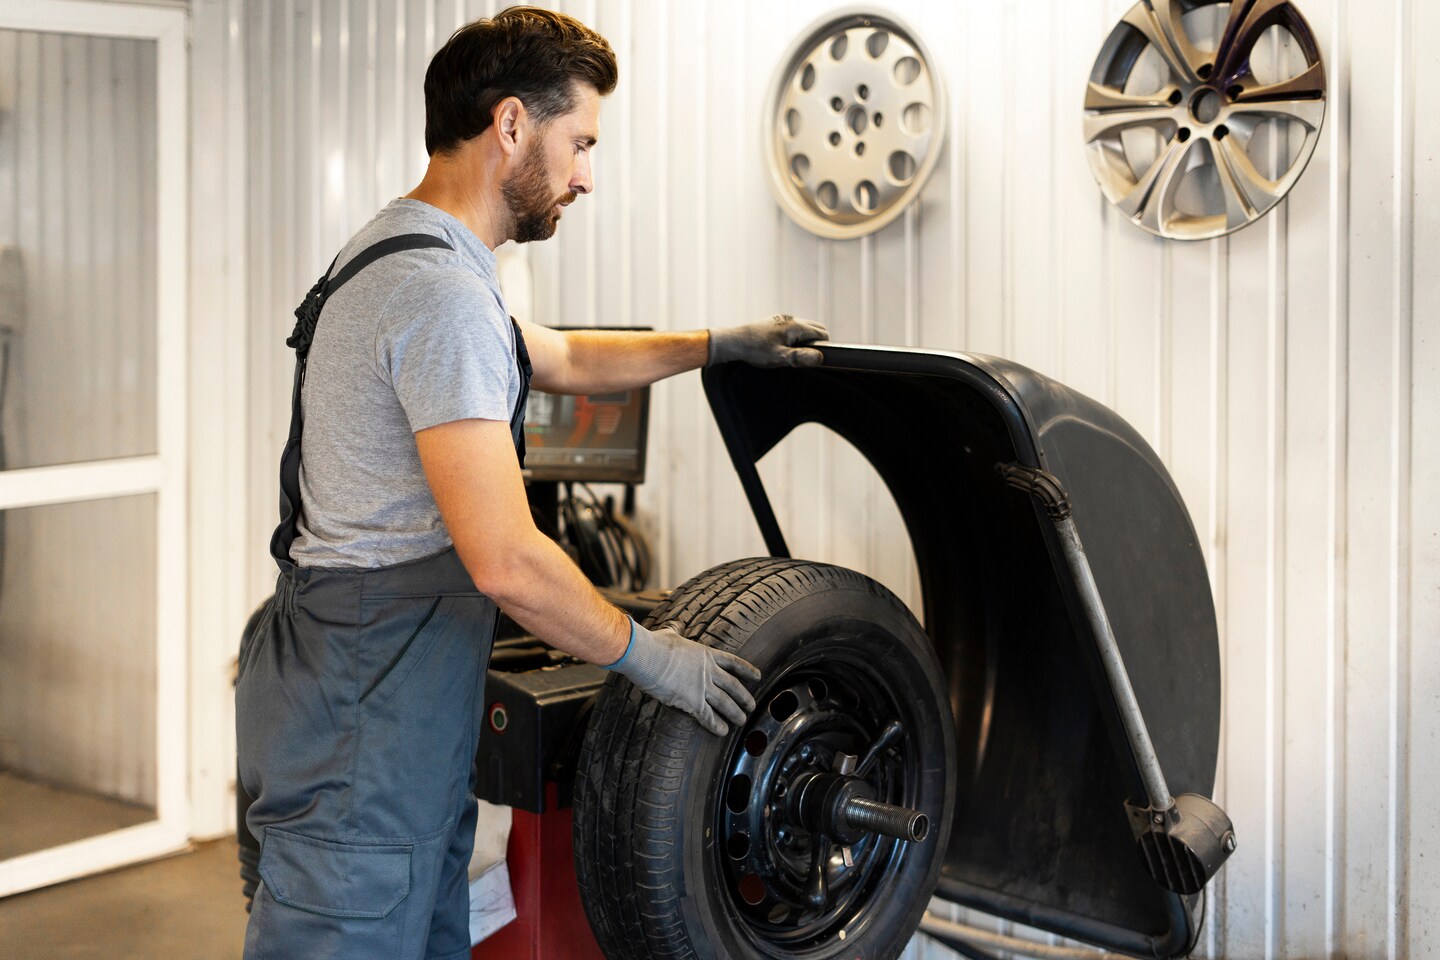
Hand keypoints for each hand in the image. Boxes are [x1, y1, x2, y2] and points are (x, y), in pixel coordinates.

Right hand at [605, 620, 760, 734]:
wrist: (647, 656)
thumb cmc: (656, 644)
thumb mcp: (670, 633)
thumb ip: (677, 630)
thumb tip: (677, 624)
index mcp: (706, 654)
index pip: (733, 663)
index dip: (747, 670)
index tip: (758, 676)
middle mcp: (708, 671)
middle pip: (733, 686)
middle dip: (744, 697)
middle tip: (752, 706)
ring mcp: (702, 687)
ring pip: (725, 703)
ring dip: (735, 713)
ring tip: (742, 721)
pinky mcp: (691, 702)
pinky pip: (708, 717)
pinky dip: (716, 725)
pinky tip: (723, 732)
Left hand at [707, 315, 828, 367]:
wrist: (733, 342)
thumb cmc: (755, 349)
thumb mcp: (779, 357)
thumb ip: (800, 357)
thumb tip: (819, 357)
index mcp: (795, 326)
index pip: (822, 333)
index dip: (824, 347)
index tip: (817, 359)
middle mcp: (790, 319)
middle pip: (815, 328)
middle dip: (816, 343)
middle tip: (806, 358)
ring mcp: (782, 319)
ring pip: (803, 328)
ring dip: (805, 340)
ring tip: (794, 354)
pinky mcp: (774, 323)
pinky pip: (792, 328)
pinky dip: (794, 337)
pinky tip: (783, 347)